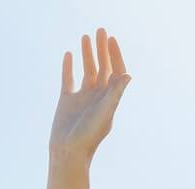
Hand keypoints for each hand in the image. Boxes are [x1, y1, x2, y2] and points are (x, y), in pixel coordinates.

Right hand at [49, 29, 130, 159]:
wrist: (68, 151)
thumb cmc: (89, 136)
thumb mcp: (105, 113)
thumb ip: (115, 95)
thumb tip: (128, 75)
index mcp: (109, 98)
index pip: (116, 72)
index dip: (115, 55)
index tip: (111, 40)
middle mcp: (97, 96)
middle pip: (102, 67)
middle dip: (102, 49)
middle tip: (100, 30)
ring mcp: (82, 97)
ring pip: (87, 70)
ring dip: (87, 54)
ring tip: (85, 36)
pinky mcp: (67, 100)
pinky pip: (68, 79)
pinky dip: (69, 66)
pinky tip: (69, 54)